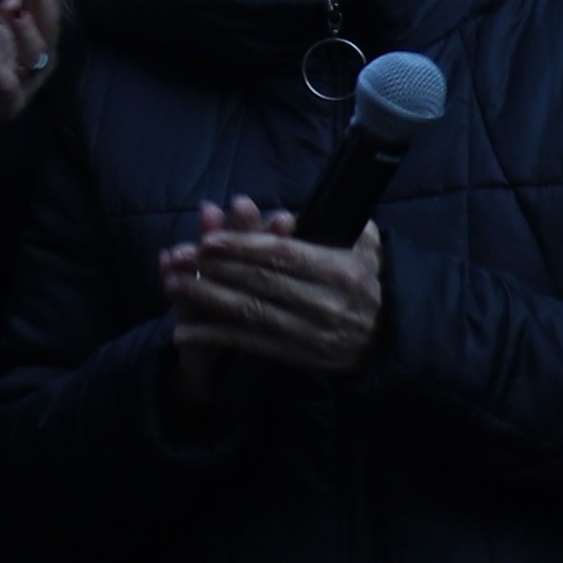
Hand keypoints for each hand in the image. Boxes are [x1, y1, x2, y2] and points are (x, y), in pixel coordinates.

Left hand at [158, 195, 386, 377]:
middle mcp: (323, 303)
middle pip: (260, 282)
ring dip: (207, 298)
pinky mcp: (297, 356)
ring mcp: (309, 332)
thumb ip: (343, 224)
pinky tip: (185, 331)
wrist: (391, 338)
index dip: (244, 247)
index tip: (210, 239)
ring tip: (171, 285)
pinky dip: (216, 337)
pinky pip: (251, 344)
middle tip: (181, 256)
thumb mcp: (368, 248)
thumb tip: (309, 207)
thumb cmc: (370, 283)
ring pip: (250, 313)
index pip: (283, 256)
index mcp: (339, 271)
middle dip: (215, 268)